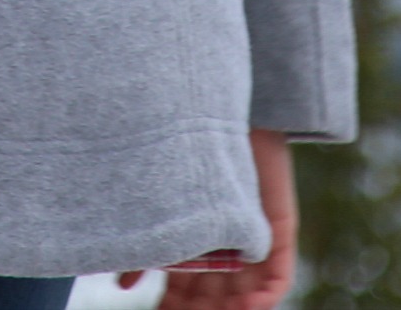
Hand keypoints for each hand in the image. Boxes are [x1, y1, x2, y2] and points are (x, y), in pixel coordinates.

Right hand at [116, 129, 296, 309]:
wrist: (213, 111)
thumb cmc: (183, 152)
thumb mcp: (162, 205)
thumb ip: (146, 245)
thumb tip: (121, 286)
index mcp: (193, 239)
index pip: (185, 288)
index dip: (174, 306)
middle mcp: (223, 244)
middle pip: (214, 296)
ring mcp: (253, 240)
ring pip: (244, 293)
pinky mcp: (278, 232)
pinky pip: (277, 277)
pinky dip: (264, 298)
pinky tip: (245, 307)